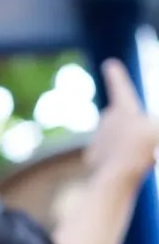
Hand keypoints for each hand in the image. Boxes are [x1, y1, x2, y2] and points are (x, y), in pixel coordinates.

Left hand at [85, 59, 158, 185]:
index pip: (119, 87)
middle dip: (128, 123)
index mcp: (123, 109)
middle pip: (120, 117)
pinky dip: (116, 159)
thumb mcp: (158, 131)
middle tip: (139, 140)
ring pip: (116, 137)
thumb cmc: (143, 149)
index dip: (117, 76)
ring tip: (133, 156)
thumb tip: (152, 127)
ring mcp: (97, 138)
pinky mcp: (92, 156)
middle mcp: (106, 120)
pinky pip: (109, 154)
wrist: (115, 179)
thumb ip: (156, 126)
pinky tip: (121, 168)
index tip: (109, 64)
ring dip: (125, 144)